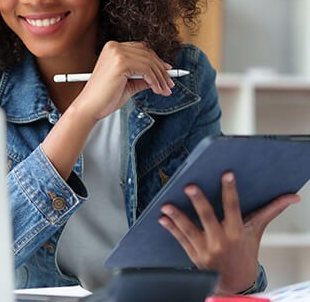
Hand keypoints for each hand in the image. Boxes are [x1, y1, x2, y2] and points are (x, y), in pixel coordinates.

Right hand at [70, 41, 174, 119]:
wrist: (89, 107)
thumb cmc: (104, 97)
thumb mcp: (128, 84)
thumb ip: (142, 78)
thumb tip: (159, 77)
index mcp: (112, 48)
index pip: (141, 49)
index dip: (156, 60)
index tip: (166, 71)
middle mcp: (114, 47)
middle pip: (148, 54)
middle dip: (162, 70)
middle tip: (169, 84)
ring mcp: (116, 53)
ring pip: (149, 62)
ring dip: (161, 78)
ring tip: (165, 90)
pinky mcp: (120, 63)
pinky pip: (146, 70)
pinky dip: (155, 81)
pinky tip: (157, 90)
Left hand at [157, 171, 300, 293]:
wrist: (235, 281)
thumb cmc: (244, 251)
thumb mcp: (256, 231)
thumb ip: (271, 211)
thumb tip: (293, 197)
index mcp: (237, 232)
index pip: (234, 208)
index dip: (230, 191)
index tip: (226, 174)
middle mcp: (221, 240)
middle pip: (208, 218)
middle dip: (199, 202)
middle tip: (189, 186)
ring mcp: (206, 249)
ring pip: (189, 230)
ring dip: (177, 216)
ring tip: (166, 205)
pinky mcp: (193, 255)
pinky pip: (180, 240)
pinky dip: (171, 229)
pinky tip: (162, 218)